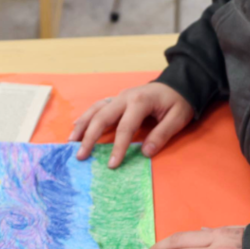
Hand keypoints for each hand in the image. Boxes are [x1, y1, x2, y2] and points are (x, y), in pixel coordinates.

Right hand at [69, 83, 193, 166]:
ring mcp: (119, 96)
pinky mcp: (117, 99)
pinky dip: (86, 116)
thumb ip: (162, 134)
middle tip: (80, 155)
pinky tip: (76, 125)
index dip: (118, 147)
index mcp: (140, 101)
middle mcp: (124, 97)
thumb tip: (145, 153)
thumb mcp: (178, 118)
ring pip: (95, 109)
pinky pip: (98, 106)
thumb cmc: (178, 102)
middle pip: (102, 116)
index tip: (111, 165)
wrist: (178, 83)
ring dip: (82, 125)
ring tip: (71, 141)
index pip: (125, 127)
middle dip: (89, 137)